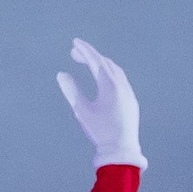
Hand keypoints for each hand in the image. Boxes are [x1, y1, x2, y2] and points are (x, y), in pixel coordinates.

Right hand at [56, 38, 143, 169]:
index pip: (95, 61)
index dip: (84, 50)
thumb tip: (61, 74)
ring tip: (87, 62)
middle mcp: (121, 85)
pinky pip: (120, 79)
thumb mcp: (82, 111)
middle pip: (105, 63)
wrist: (121, 149)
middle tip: (74, 54)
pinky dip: (109, 73)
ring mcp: (128, 92)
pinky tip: (102, 78)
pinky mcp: (131, 100)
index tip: (74, 42)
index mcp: (109, 85)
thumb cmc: (100, 131)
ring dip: (100, 63)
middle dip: (89, 56)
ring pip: (114, 70)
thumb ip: (72, 91)